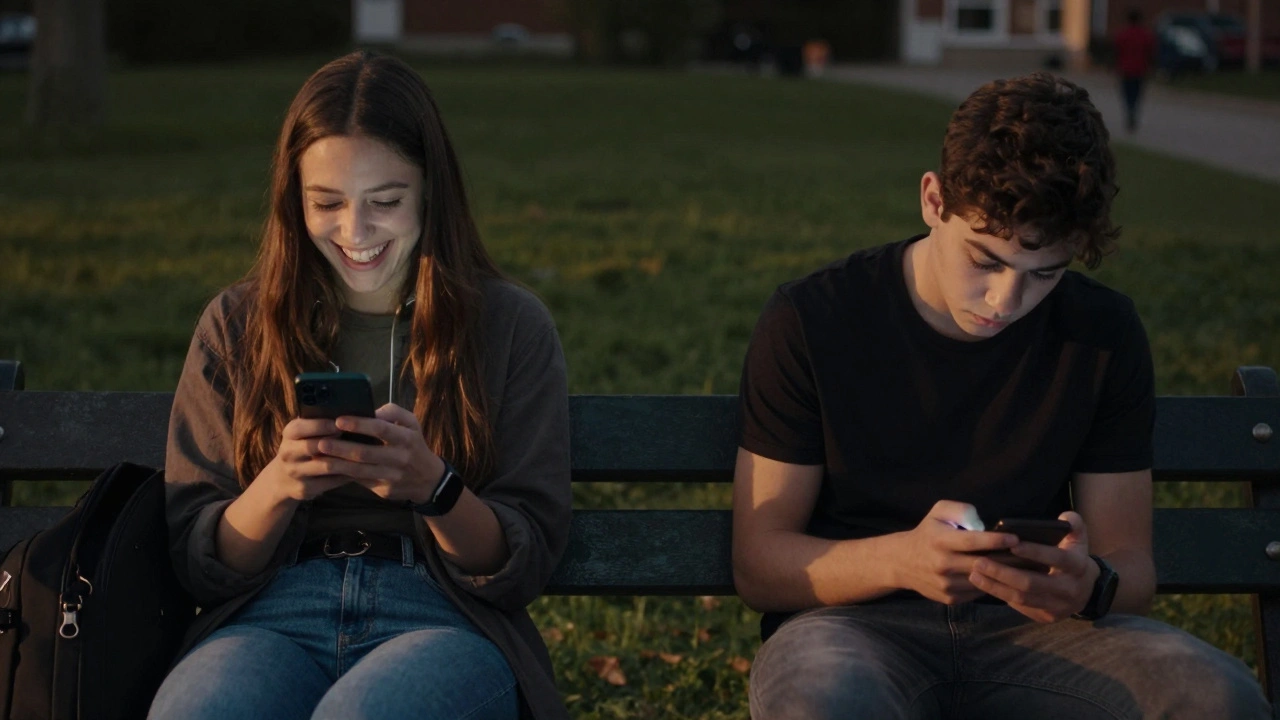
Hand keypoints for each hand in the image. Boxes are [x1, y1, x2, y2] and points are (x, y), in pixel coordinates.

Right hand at [259, 417, 353, 502]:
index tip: (341, 423)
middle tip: (358, 438)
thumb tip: (347, 409)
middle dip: (337, 442)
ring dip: (346, 459)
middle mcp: (288, 453)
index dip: (322, 425)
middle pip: (313, 446)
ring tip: (366, 453)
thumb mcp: (304, 432)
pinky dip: (346, 474)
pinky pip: (330, 481)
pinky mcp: (304, 489)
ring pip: (325, 465)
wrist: (282, 478)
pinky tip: (361, 469)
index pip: (301, 427)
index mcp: (289, 434)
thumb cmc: (302, 447)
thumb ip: (318, 422)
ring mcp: (295, 472)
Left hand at [313, 403, 445, 504]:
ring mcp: (392, 476)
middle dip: (341, 447)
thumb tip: (371, 410)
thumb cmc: (414, 445)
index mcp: (406, 438)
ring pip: (360, 470)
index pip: (381, 429)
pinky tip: (329, 468)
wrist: (428, 480)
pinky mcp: (384, 490)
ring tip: (319, 456)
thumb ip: (393, 412)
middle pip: (366, 452)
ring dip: (337, 463)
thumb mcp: (412, 424)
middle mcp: (400, 458)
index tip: (339, 420)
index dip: (359, 424)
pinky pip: (361, 481)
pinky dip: (343, 474)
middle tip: (320, 442)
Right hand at [895, 501, 1017, 604]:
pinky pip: (977, 592)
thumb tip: (983, 524)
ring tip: (1024, 569)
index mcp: (940, 541)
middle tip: (1030, 557)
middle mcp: (942, 564)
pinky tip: (1003, 579)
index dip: (995, 540)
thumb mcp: (939, 512)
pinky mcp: (950, 598)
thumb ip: (961, 510)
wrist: (902, 562)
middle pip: (983, 564)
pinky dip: (990, 585)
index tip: (1015, 538)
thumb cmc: (928, 533)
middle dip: (1008, 560)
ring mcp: (946, 584)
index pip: (972, 541)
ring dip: (1003, 576)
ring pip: (983, 581)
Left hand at [968, 511, 1098, 622]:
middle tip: (979, 562)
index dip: (1035, 552)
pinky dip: (1001, 595)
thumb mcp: (1079, 540)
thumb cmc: (1074, 558)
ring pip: (1022, 598)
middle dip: (1003, 573)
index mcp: (1078, 566)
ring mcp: (1058, 606)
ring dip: (996, 586)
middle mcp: (1069, 589)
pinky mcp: (1047, 617)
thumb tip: (1064, 517)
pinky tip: (984, 585)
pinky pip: (1021, 607)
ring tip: (974, 574)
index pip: (1056, 558)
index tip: (1011, 545)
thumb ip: (1074, 525)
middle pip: (1032, 583)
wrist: (1087, 592)